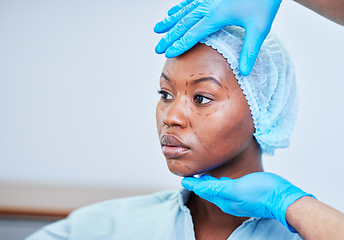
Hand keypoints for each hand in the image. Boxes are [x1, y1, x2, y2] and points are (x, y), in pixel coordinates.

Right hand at [154, 0, 281, 75]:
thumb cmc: (264, 1)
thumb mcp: (259, 27)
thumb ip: (250, 50)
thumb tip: (245, 72)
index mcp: (217, 16)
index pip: (193, 34)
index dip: (179, 45)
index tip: (168, 53)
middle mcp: (209, 5)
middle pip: (183, 24)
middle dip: (169, 37)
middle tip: (158, 48)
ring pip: (184, 11)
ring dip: (170, 21)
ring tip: (158, 29)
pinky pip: (191, 1)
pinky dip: (180, 8)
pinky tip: (173, 11)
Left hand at [181, 172, 313, 230]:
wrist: (283, 199)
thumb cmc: (261, 192)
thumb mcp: (237, 189)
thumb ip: (219, 188)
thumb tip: (202, 187)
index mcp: (225, 200)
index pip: (205, 191)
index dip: (194, 184)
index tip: (184, 179)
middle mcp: (229, 201)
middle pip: (210, 191)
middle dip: (199, 184)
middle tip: (190, 177)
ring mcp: (238, 199)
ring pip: (218, 190)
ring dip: (208, 184)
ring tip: (201, 177)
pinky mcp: (246, 195)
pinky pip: (228, 189)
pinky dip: (220, 184)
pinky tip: (221, 179)